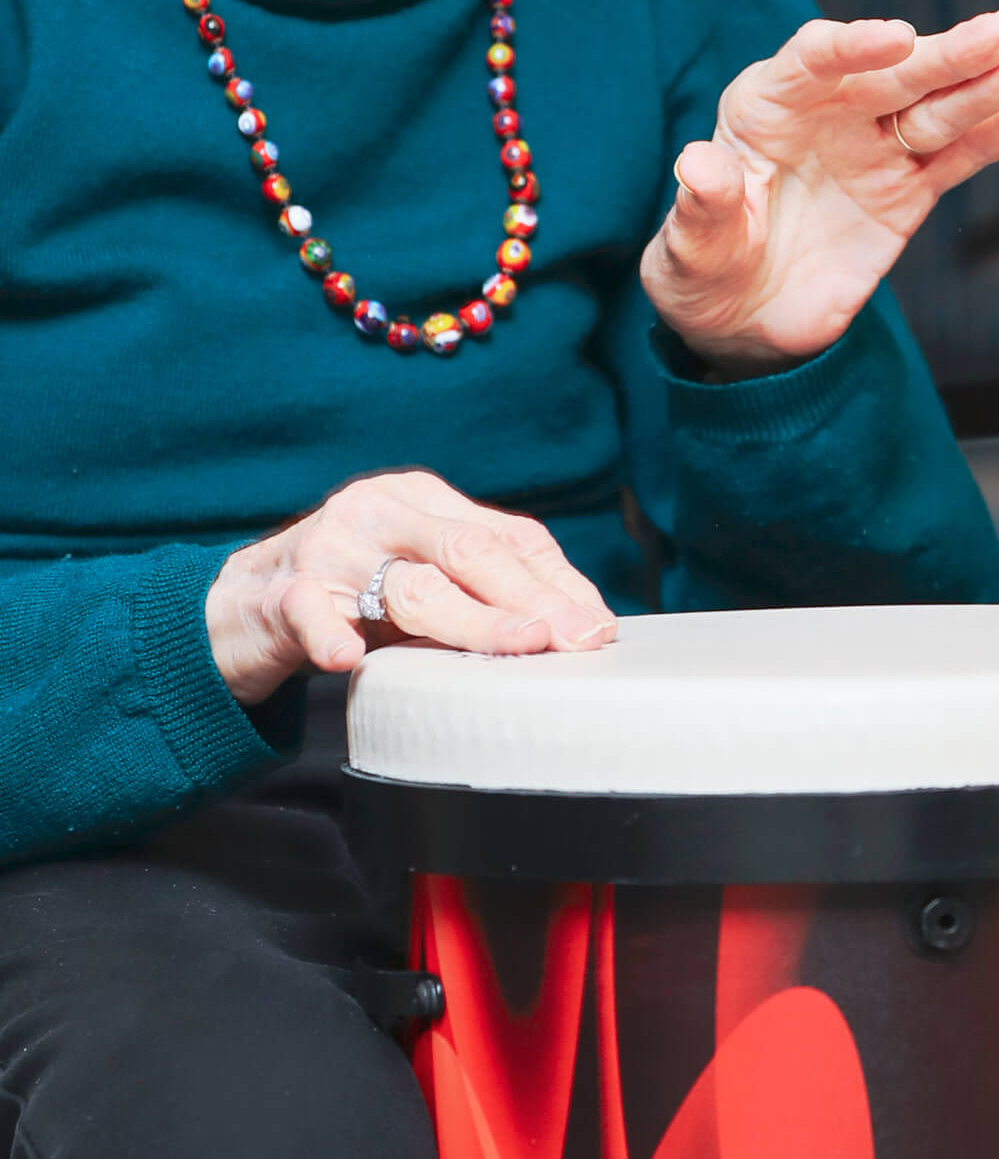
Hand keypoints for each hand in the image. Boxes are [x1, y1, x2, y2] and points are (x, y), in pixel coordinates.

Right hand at [206, 471, 617, 703]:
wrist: (239, 607)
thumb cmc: (352, 598)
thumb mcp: (425, 582)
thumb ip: (486, 592)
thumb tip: (580, 627)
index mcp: (425, 500)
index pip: (511, 536)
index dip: (560, 583)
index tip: (599, 626)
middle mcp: (381, 512)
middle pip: (471, 553)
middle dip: (533, 600)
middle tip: (576, 640)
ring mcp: (329, 550)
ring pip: (410, 586)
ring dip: (472, 621)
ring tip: (518, 646)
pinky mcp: (281, 594)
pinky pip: (308, 612)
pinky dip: (330, 635)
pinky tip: (348, 658)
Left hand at [640, 11, 998, 376]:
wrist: (741, 322)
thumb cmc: (704, 271)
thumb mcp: (689, 249)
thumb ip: (703, 208)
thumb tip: (698, 166)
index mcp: (766, 107)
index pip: (813, 60)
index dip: (854, 46)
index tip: (899, 38)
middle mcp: (828, 114)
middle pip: (894, 75)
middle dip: (949, 56)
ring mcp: (874, 149)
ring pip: (939, 109)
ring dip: (990, 85)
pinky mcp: (909, 190)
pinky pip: (963, 156)